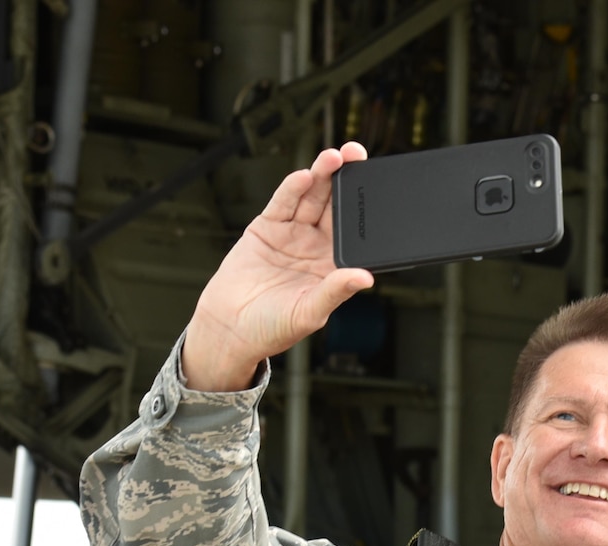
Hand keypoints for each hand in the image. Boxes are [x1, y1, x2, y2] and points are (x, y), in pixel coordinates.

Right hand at [182, 142, 375, 390]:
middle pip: (335, 207)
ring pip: (312, 198)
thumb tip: (365, 278)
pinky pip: (284, 203)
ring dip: (323, 176)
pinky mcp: (267, 227)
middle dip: (346, 180)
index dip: (366, 210)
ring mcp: (293, 234)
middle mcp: (317, 246)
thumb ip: (335, 291)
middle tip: (357, 156)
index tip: (378, 190)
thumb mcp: (310, 312)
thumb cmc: (273, 328)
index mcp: (334, 267)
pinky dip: (293, 189)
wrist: (229, 326)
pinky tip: (305, 177)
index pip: (356, 233)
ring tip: (334, 158)